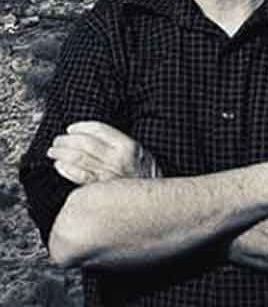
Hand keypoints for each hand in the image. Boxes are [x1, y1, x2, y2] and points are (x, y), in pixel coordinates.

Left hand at [47, 121, 161, 185]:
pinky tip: (59, 165)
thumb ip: (119, 145)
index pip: (99, 130)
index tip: (71, 128)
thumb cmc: (146, 176)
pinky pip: (79, 176)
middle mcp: (117, 159)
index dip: (81, 127)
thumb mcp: (140, 153)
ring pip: (78, 158)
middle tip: (58, 140)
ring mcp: (107, 174)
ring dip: (62, 153)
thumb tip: (92, 136)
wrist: (154, 201)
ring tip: (54, 151)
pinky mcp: (100, 189)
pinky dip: (66, 169)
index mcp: (128, 146)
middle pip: (85, 143)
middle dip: (67, 140)